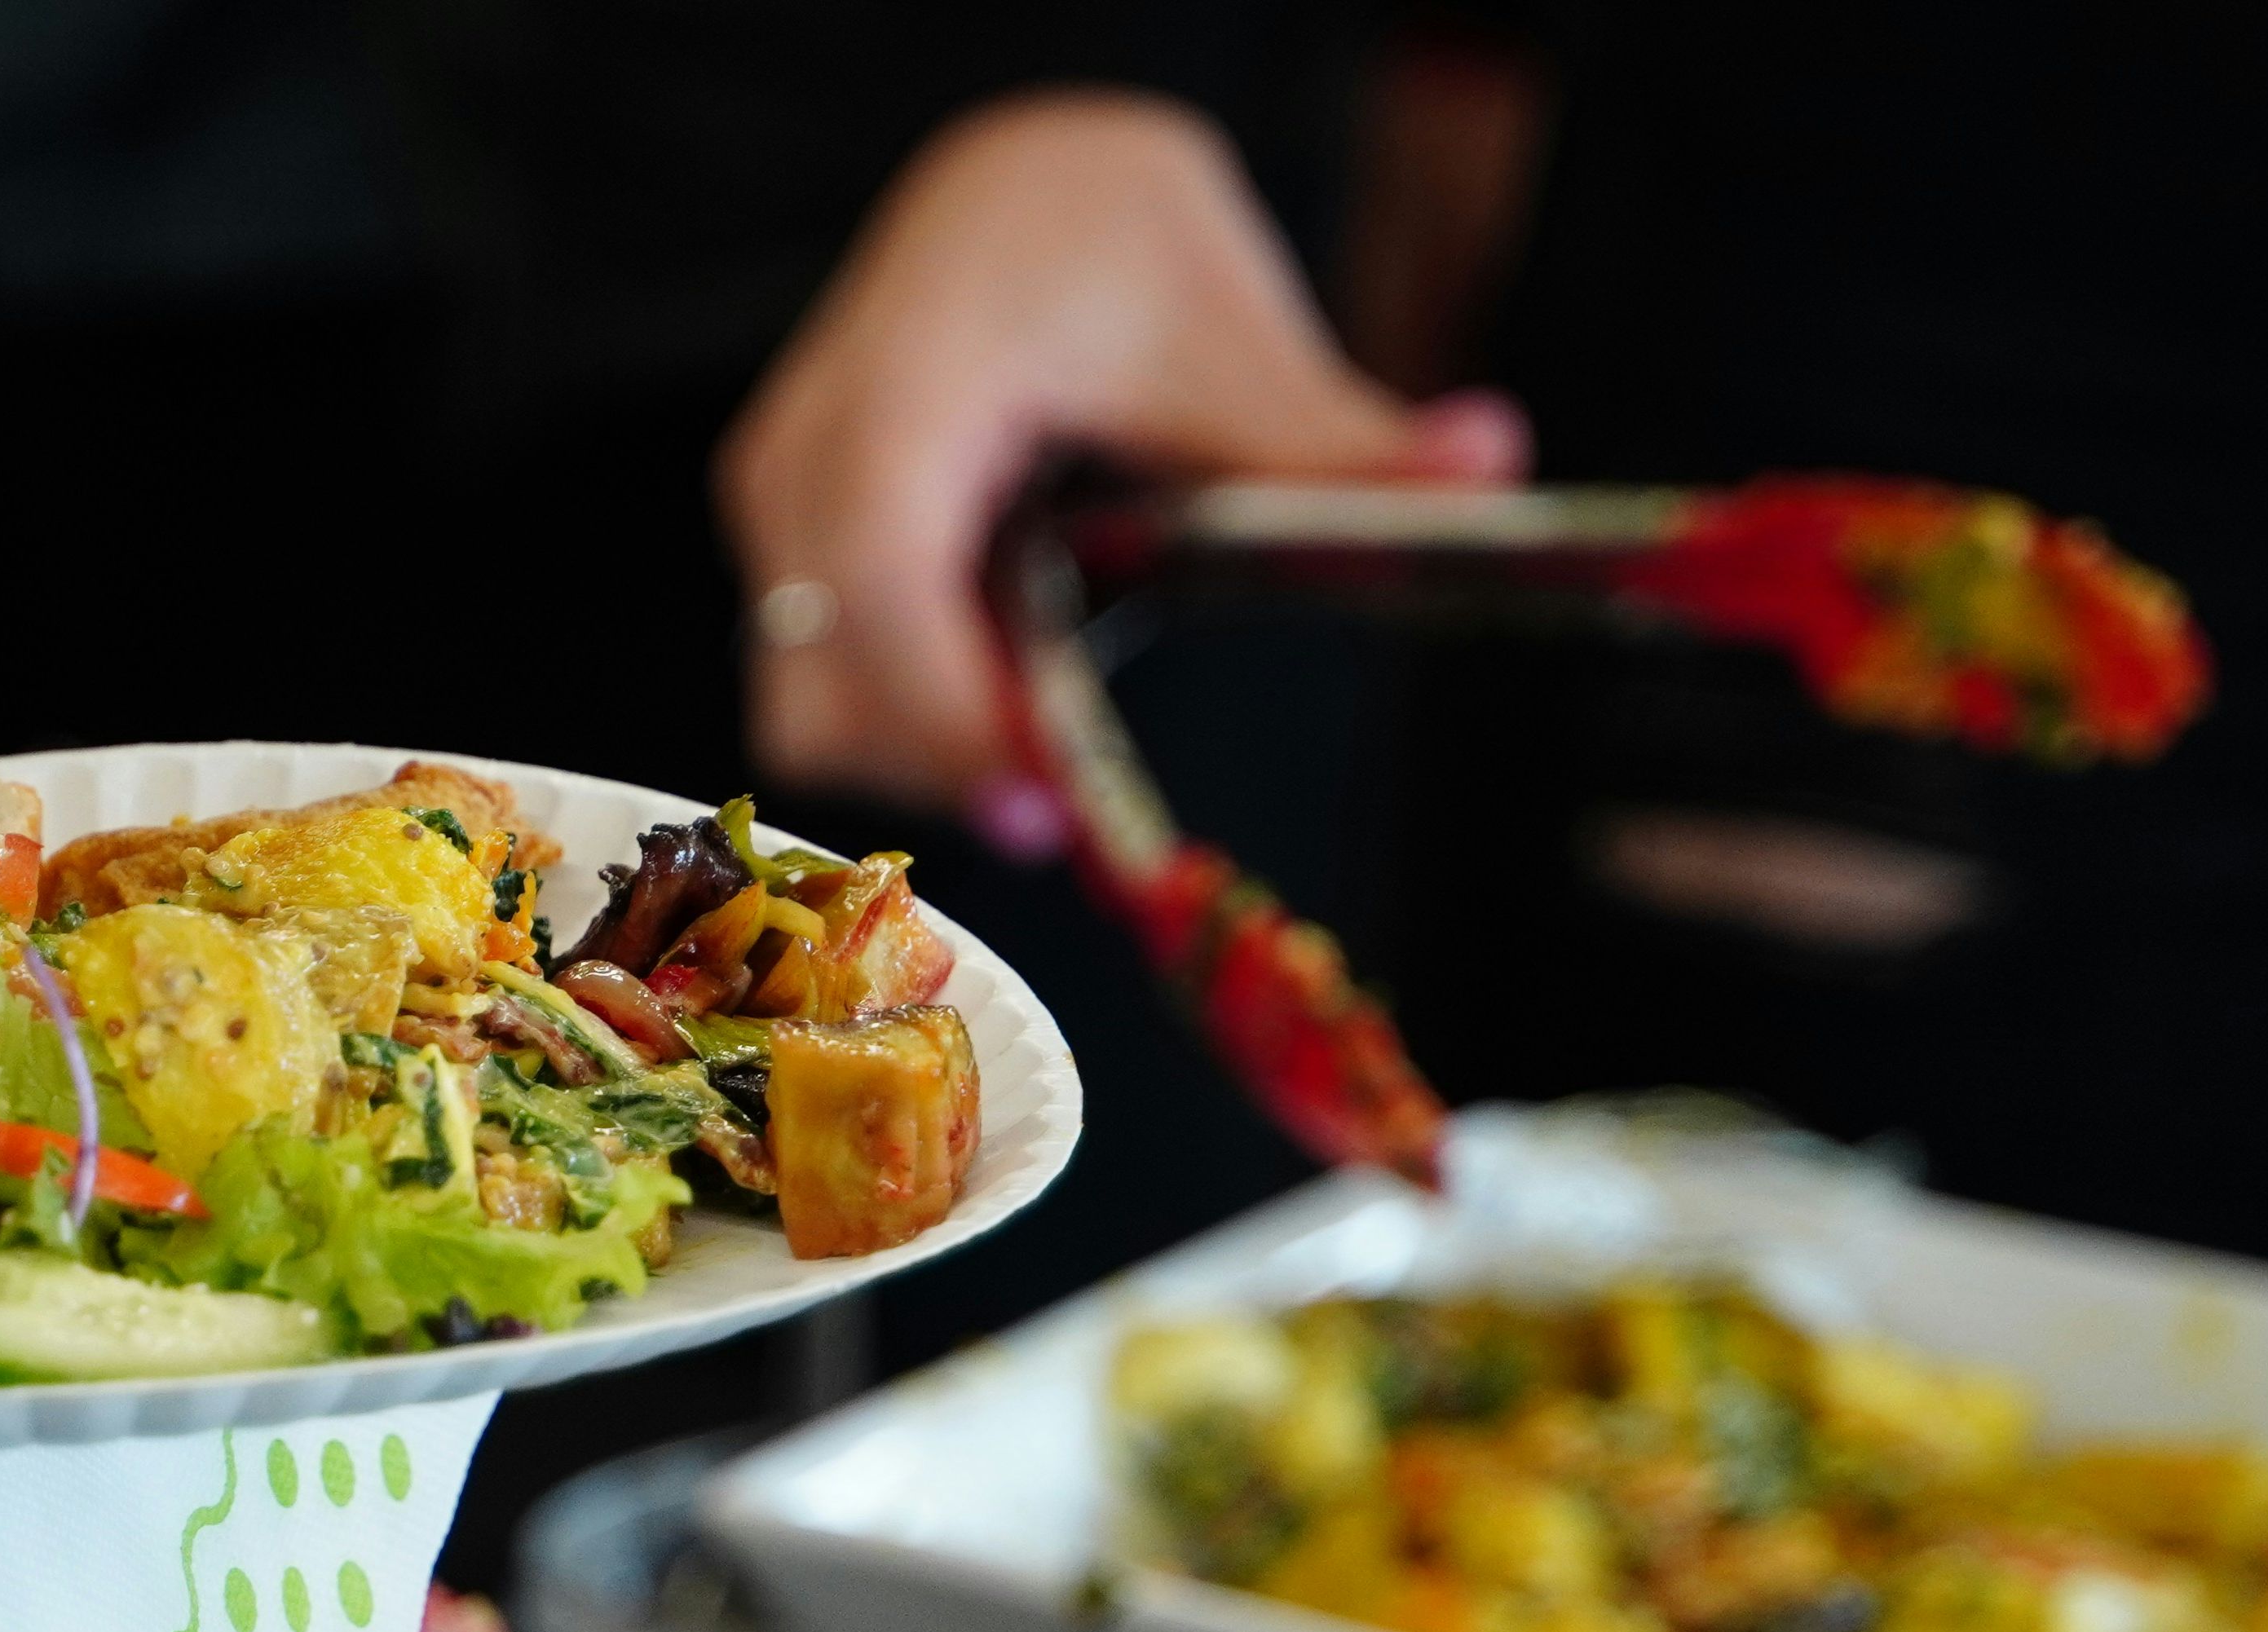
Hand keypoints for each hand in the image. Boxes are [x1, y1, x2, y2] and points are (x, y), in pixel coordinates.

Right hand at [717, 89, 1530, 813]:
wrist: (1009, 188)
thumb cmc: (1096, 234)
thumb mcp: (1228, 325)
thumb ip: (1329, 437)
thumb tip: (1486, 459)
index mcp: (908, 382)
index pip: (877, 574)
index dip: (941, 705)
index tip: (1039, 796)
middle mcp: (807, 457)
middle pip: (826, 681)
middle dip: (939, 764)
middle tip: (1070, 808)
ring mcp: (782, 511)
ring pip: (814, 707)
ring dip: (927, 753)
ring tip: (1047, 741)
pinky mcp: (792, 556)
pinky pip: (828, 685)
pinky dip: (915, 720)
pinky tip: (1008, 696)